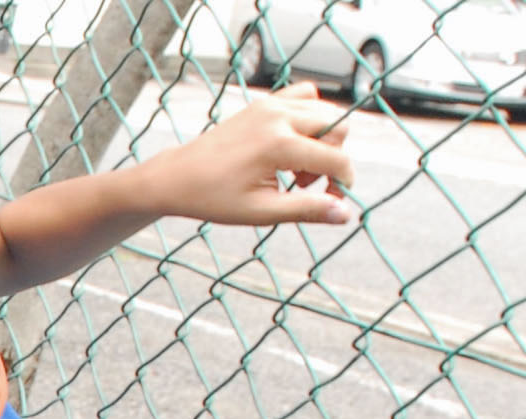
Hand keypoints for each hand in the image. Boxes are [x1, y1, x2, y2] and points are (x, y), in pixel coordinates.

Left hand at [142, 83, 355, 227]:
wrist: (178, 176)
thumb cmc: (215, 198)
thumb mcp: (262, 211)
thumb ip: (307, 210)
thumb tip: (347, 214)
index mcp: (279, 145)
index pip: (337, 159)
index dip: (343, 182)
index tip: (331, 201)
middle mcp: (279, 116)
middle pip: (338, 126)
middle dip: (333, 157)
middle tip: (303, 183)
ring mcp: (271, 104)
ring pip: (325, 111)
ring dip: (323, 139)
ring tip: (294, 167)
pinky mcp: (264, 100)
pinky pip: (305, 96)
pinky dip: (309, 117)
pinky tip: (290, 143)